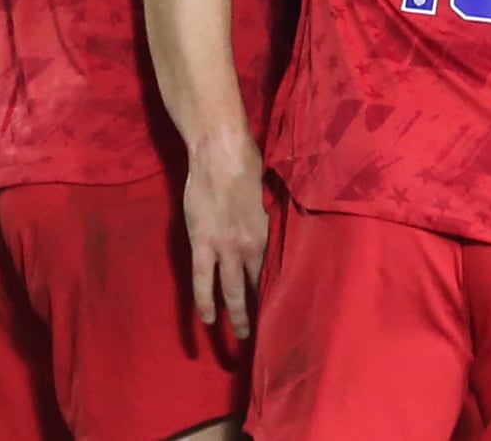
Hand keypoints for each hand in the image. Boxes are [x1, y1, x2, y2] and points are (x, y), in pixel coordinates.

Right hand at [183, 139, 268, 339]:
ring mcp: (225, 247)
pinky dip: (205, 302)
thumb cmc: (249, 165)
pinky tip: (208, 321)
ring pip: (232, 291)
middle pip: (259, 287)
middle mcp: (251, 246)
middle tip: (270, 336)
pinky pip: (203, 281)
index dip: (281, 292)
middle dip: (264, 313)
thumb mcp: (271, 195)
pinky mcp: (202, 243)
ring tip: (243, 338)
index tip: (288, 310)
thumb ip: (273, 218)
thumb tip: (283, 231)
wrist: (221, 152)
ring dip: (238, 316)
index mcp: (270, 233)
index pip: (278, 271)